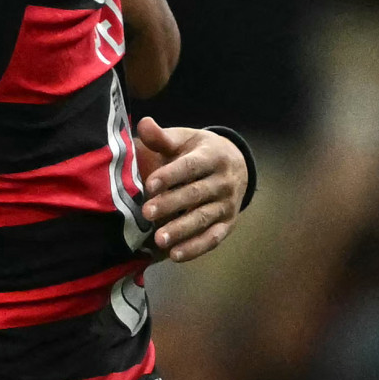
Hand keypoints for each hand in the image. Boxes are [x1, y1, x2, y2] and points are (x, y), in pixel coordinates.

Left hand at [136, 121, 247, 261]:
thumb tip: (144, 124)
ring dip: (182, 230)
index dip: (170, 176)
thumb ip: (162, 137)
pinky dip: (195, 248)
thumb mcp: (183, 140)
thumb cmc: (197, 151)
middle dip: (171, 204)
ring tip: (159, 240)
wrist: (234, 164)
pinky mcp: (228, 223)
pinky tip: (175, 255)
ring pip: (204, 218)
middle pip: (196, 194)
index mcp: (212, 156)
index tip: (149, 184)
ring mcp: (227, 204)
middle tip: (147, 213)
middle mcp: (224, 181)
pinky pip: (213, 238)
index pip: (190, 167)